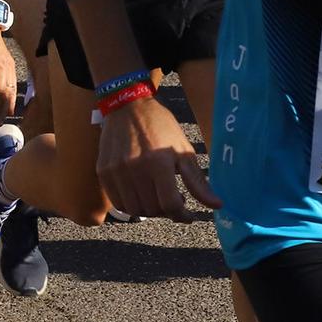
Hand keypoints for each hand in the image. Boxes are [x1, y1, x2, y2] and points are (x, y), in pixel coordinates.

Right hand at [94, 94, 221, 223]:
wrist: (127, 106)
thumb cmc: (160, 126)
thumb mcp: (183, 150)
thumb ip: (198, 181)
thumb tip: (217, 205)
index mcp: (159, 162)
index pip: (170, 204)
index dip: (182, 215)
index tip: (188, 215)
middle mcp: (135, 168)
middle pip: (153, 209)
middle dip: (167, 211)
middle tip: (173, 200)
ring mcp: (116, 171)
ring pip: (134, 209)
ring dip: (149, 210)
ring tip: (156, 196)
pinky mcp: (103, 171)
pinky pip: (118, 201)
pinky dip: (131, 204)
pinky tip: (140, 193)